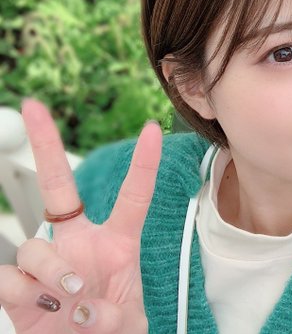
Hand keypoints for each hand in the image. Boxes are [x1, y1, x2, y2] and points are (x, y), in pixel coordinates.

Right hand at [0, 99, 161, 332]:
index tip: (152, 128)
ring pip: (34, 245)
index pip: (132, 197)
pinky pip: (9, 277)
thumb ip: (119, 318)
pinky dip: (27, 294)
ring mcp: (45, 262)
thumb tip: (90, 312)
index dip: (143, 164)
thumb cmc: (109, 331)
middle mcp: (77, 243)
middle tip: (32, 105)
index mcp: (115, 243)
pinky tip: (43, 307)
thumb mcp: (130, 326)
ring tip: (73, 298)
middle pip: (57, 186)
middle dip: (45, 145)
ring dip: (54, 271)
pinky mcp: (16, 289)